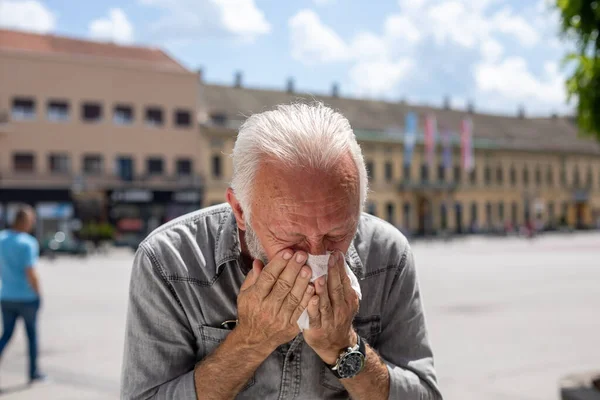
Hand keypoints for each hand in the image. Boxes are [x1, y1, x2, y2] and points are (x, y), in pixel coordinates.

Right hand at [234, 250, 313, 355]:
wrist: (254, 340)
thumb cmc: (249, 312)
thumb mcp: (244, 294)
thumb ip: (253, 277)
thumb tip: (259, 261)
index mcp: (255, 297)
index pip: (267, 277)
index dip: (278, 264)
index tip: (287, 252)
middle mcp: (267, 307)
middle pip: (282, 285)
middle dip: (293, 269)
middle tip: (302, 255)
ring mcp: (280, 318)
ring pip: (293, 297)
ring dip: (302, 282)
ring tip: (309, 268)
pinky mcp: (291, 326)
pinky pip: (301, 310)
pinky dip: (307, 299)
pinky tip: (313, 287)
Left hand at [303, 250, 359, 364]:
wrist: (336, 345)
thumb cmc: (336, 316)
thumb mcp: (344, 301)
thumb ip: (340, 283)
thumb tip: (336, 260)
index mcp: (348, 300)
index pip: (344, 280)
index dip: (340, 267)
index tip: (335, 254)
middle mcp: (340, 309)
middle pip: (336, 289)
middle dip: (333, 273)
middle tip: (329, 259)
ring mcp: (329, 319)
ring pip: (326, 303)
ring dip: (322, 290)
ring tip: (319, 277)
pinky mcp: (317, 328)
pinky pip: (315, 317)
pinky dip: (313, 308)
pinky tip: (310, 298)